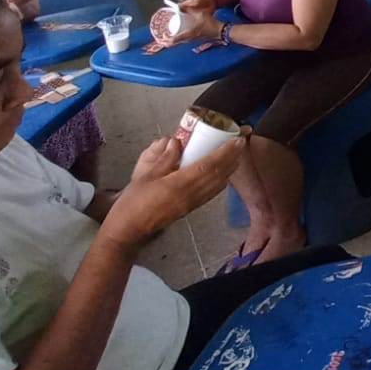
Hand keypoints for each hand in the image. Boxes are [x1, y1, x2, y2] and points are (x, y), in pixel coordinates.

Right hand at [101, 132, 245, 253]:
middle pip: (219, 174)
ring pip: (218, 184)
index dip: (225, 152)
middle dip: (233, 157)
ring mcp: (192, 203)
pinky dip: (220, 180)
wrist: (129, 230)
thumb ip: (164, 159)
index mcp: (180, 184)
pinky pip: (211, 192)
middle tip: (241, 142)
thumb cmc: (134, 202)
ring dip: (229, 168)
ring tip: (235, 154)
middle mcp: (191, 194)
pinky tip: (221, 173)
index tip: (237, 139)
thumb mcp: (146, 175)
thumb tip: (177, 142)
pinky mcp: (190, 208)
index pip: (209, 166)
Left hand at [163, 10, 220, 46]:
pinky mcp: (193, 38)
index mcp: (187, 34)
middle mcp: (187, 39)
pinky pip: (181, 40)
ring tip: (165, 35)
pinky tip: (175, 34)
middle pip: (173, 43)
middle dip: (165, 41)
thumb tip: (179, 6)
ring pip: (177, 42)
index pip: (172, 40)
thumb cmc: (209, 23)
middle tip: (159, 37)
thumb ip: (188, 9)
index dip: (164, 39)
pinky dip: (175, 39)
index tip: (160, 35)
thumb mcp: (199, 13)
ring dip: (170, 40)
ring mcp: (190, 39)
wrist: (219, 29)